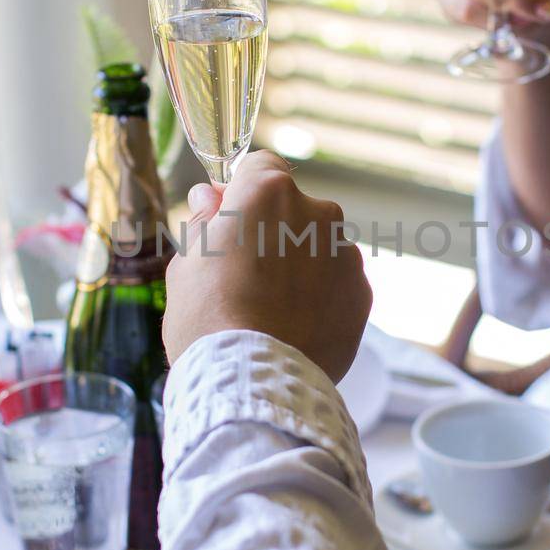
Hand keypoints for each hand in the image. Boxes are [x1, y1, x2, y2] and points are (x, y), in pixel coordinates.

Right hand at [163, 152, 372, 382]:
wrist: (253, 382)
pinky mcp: (363, 295)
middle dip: (274, 233)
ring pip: (319, 249)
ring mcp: (345, 255)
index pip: (261, 167)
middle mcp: (318, 213)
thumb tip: (212, 199)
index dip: (243, 193)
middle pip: (294, 210)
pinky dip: (322, 300)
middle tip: (246, 276)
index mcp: (270, 193)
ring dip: (301, 267)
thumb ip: (205, 223)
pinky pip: (338, 286)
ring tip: (272, 311)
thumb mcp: (186, 263)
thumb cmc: (208, 318)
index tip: (229, 220)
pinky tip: (296, 328)